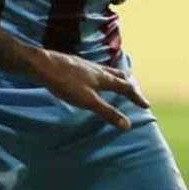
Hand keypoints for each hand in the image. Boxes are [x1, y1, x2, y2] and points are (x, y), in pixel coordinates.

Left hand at [31, 49, 148, 130]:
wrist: (42, 64)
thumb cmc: (65, 83)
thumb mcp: (88, 101)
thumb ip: (107, 112)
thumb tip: (128, 125)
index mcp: (104, 78)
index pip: (126, 87)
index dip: (137, 97)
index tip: (146, 105)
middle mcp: (98, 69)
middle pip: (119, 75)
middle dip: (130, 84)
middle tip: (136, 92)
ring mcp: (86, 65)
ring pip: (107, 71)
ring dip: (116, 78)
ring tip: (117, 83)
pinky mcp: (75, 65)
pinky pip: (95, 70)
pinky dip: (102, 76)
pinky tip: (91, 79)